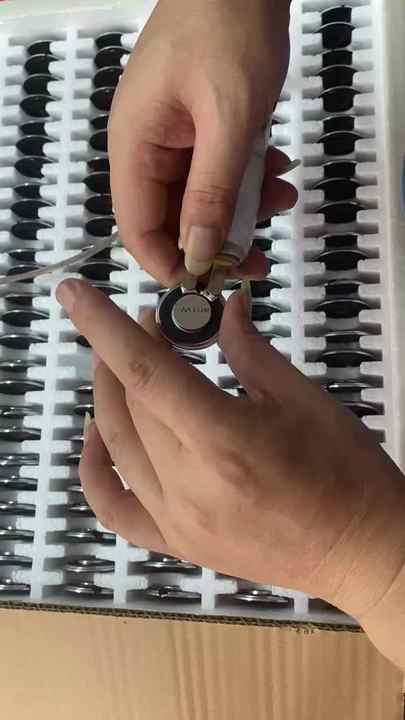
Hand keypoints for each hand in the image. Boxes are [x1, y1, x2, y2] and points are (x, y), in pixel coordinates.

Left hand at [57, 278, 404, 668]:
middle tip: (149, 323)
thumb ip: (249, 348)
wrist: (361, 550)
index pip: (146, 372)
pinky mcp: (177, 544)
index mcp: (224, 440)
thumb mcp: (302, 397)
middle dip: (124, 351)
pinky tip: (100, 438)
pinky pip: (115, 509)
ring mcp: (176, 522)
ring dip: (110, 396)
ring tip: (125, 365)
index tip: (74, 292)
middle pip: (129, 404)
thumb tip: (223, 306)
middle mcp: (188, 485)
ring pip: (116, 446)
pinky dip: (95, 470)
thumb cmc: (345, 469)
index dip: (105, 326)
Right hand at [108, 0, 295, 283]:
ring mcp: (172, 137)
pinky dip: (247, 178)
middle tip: (259, 257)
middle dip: (219, 239)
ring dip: (243, 207)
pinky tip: (275, 168)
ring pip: (201, 199)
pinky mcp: (198, 128)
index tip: (208, 284)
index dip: (169, 264)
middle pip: (172, 218)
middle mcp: (146, 146)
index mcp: (135, 145)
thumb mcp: (229, 119)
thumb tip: (199, 253)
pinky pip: (217, 171)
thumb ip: (212, 193)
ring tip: (281, 196)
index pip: (137, 228)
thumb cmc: (227, 25)